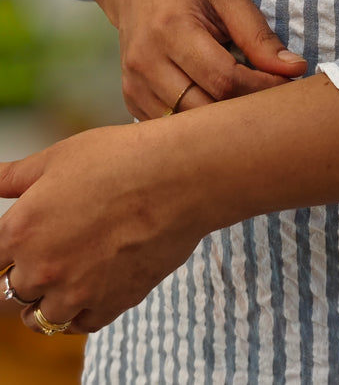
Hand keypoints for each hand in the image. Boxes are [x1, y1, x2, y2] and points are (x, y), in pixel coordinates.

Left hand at [0, 121, 204, 333]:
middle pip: (8, 292)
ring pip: (39, 318)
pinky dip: (77, 312)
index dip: (1, 252)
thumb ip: (14, 177)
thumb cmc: (120, 158)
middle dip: (20, 274)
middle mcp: (41, 268)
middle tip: (42, 254)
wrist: (178, 178)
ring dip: (43, 300)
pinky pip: (79, 324)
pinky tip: (86, 288)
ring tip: (60, 277)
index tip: (12, 248)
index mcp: (21, 229)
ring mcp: (75, 293)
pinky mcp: (110, 305)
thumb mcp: (59, 157)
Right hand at [106, 0, 306, 119]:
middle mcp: (146, 60)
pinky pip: (171, 128)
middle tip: (272, 103)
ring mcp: (134, 83)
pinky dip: (198, 125)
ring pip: (188, 126)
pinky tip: (216, 106)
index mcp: (171, 28)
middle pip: (205, 108)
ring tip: (247, 105)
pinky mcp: (131, 98)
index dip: (262, 88)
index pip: (225, 78)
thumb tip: (294, 68)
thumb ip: (258, 34)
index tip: (288, 85)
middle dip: (245, 110)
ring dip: (223, 123)